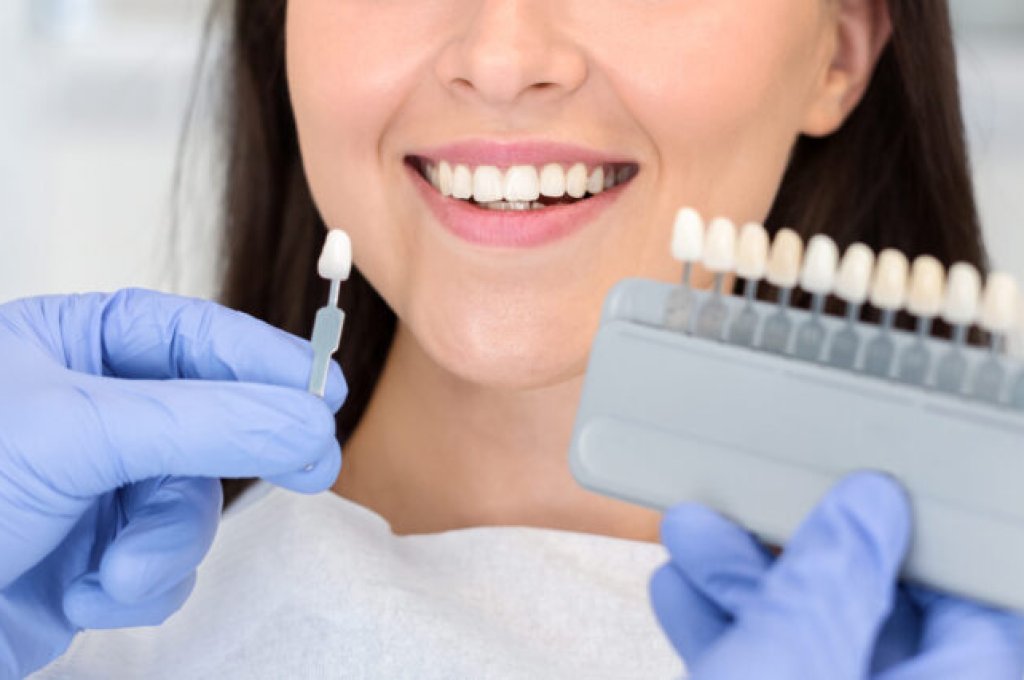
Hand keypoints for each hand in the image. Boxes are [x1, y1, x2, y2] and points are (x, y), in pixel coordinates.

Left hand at [0, 289, 345, 677]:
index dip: (265, 360)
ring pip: (189, 503)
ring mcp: (93, 485)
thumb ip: (206, 422)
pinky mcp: (94, 553)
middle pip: (208, 424)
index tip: (326, 390)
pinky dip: (136, 586)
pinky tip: (81, 596)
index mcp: (69, 347)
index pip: (191, 335)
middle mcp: (88, 410)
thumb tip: (308, 420)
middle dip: (223, 466)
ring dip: (161, 547)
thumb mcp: (78, 436)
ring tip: (111, 575)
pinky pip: (163, 562)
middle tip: (311, 468)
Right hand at [650, 473, 1023, 678]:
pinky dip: (724, 634)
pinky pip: (766, 673)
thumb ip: (835, 583)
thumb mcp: (794, 668)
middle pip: (876, 610)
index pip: (975, 597)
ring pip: (810, 642)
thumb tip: (868, 505)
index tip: (875, 479)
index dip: (925, 530)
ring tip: (690, 533)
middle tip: (756, 495)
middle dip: (802, 547)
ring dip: (744, 583)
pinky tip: (678, 591)